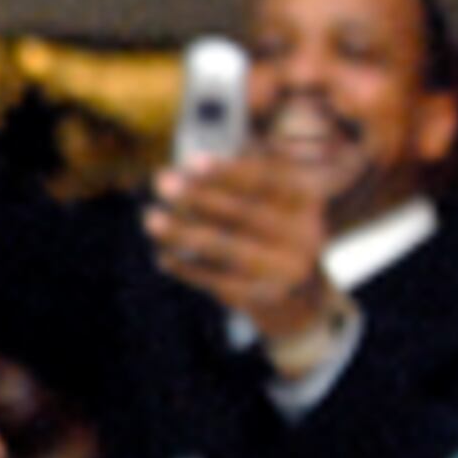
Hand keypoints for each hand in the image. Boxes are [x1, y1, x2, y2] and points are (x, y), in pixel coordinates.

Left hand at [143, 153, 336, 340]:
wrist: (297, 291)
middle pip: (244, 213)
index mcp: (307, 200)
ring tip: (150, 219)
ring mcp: (284, 268)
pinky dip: (187, 268)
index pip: (267, 179)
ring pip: (226, 248)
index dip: (228, 170)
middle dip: (198, 196)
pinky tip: (163, 256)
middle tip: (160, 181)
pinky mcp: (264, 296)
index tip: (190, 161)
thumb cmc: (269, 226)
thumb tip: (186, 170)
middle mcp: (304, 234)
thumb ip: (237, 180)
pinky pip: (217, 280)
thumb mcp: (266, 198)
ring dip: (184, 232)